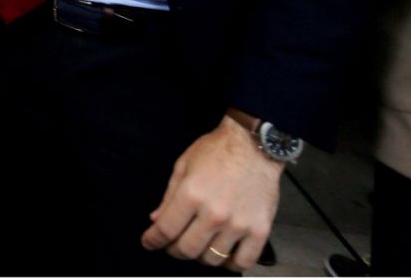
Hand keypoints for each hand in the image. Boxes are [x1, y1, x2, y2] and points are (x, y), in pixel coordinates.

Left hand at [141, 115, 282, 271]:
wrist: (254, 145)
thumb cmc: (217, 151)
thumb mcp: (183, 166)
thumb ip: (168, 196)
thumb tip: (155, 220)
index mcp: (191, 194)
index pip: (165, 230)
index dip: (153, 241)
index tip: (149, 243)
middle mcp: (214, 213)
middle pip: (187, 249)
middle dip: (174, 250)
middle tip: (174, 244)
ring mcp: (238, 224)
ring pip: (212, 259)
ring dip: (200, 256)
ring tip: (199, 245)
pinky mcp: (260, 230)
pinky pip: (243, 262)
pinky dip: (230, 264)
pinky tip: (224, 254)